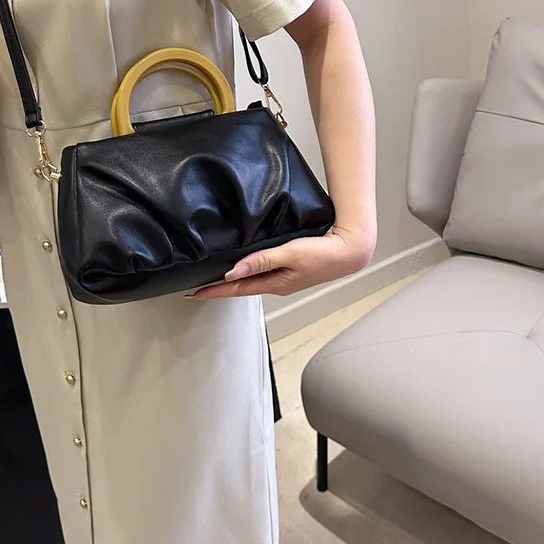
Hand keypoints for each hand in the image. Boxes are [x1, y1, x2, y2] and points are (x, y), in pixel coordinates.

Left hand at [190, 225, 375, 299]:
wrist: (349, 251)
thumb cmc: (323, 253)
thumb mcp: (289, 254)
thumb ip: (260, 261)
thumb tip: (232, 271)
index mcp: (274, 284)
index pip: (236, 288)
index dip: (214, 290)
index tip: (194, 292)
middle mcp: (277, 284)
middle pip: (241, 287)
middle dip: (219, 288)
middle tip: (198, 288)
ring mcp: (285, 279)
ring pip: (252, 280)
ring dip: (233, 281)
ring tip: (214, 280)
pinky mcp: (291, 271)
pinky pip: (263, 273)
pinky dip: (248, 272)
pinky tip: (244, 268)